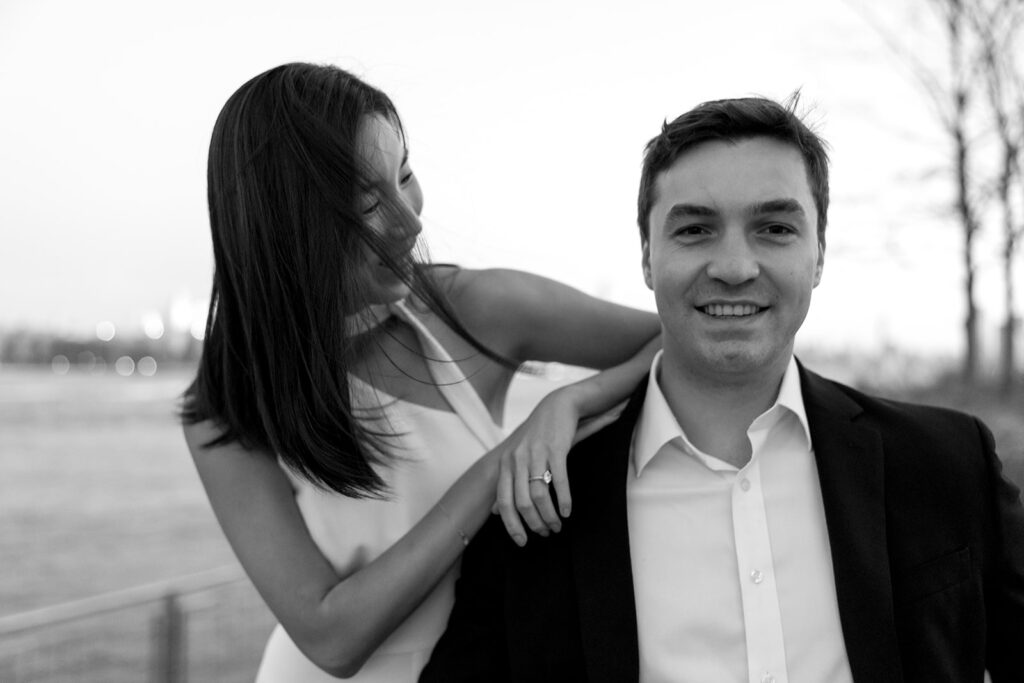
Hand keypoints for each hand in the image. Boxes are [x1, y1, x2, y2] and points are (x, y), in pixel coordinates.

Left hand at [494, 390, 625, 546]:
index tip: (523, 541)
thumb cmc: (536, 436)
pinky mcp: (556, 449)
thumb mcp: (516, 457)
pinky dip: (563, 500)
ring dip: (549, 515)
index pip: (504, 501)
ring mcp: (536, 453)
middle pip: (522, 502)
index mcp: (506, 463)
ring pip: (539, 495)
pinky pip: (559, 481)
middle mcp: (517, 459)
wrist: (557, 406)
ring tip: (557, 525)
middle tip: (546, 533)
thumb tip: (495, 512)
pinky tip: (567, 511)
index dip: (512, 525)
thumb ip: (506, 484)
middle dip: (534, 523)